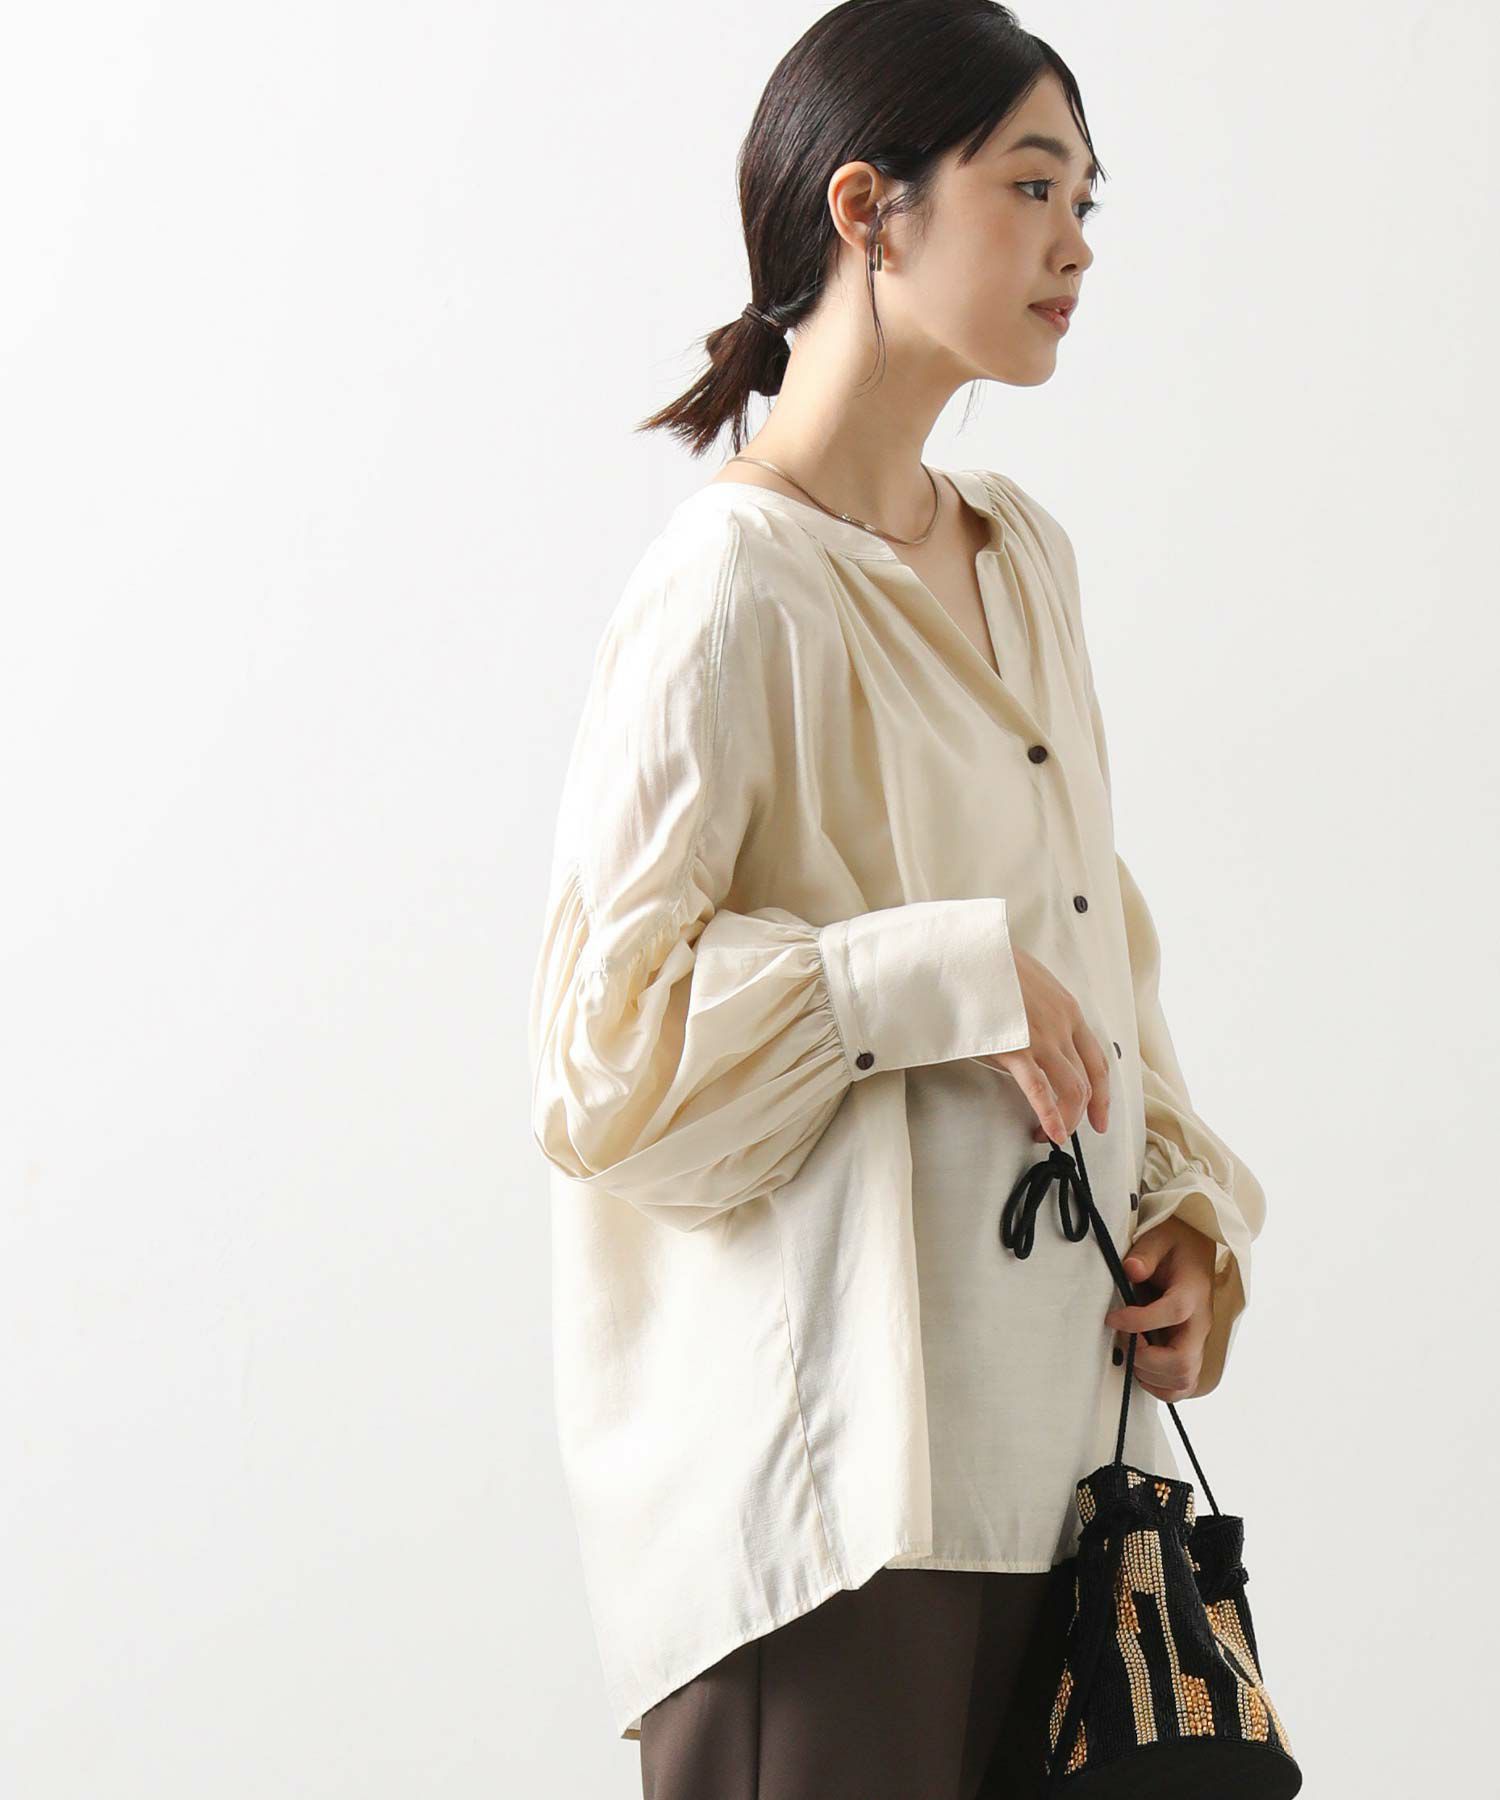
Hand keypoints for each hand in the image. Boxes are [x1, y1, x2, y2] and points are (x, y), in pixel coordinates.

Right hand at [976, 949, 1110, 1145]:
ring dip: (1065, 1119)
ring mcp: (1043, 1037)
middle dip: (1082, 1113)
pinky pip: (1041, 1090)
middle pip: (1088, 1081)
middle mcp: (1063, 1025)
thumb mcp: (1027, 981)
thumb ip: (1038, 1008)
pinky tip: (1050, 1132)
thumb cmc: (988, 965)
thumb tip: (1032, 1032)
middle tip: (1070, 1132)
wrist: (964, 952)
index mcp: (1068, 1008)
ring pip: (1072, 1089)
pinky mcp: (1017, 1048)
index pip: (1098, 1059)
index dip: (1102, 1093)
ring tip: (1050, 1135)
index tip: (1099, 1115)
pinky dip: (1050, 1116)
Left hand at [1103, 1217, 1217, 1402]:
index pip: (1173, 1312)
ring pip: (1183, 1379)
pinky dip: (1159, 1386)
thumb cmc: (1175, 1246)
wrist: (1196, 1253)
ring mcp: (1198, 1342)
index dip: (1140, 1320)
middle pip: (1182, 1360)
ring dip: (1149, 1374)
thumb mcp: (1159, 1239)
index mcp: (1192, 1292)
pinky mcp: (1192, 1353)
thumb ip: (1145, 1254)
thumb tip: (1130, 1270)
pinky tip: (1140, 1367)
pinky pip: (1182, 1386)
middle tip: (1124, 1339)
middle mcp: (1201, 1322)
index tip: (1112, 1318)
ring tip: (1131, 1350)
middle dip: (1145, 1358)